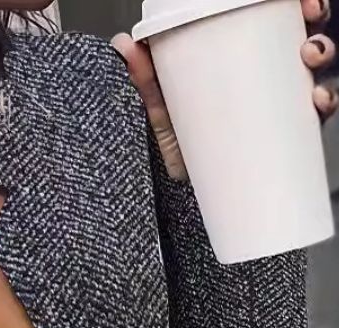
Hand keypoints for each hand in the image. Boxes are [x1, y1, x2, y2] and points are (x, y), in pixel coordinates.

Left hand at [112, 0, 336, 181]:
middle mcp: (271, 82)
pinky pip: (312, 127)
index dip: (302, 6)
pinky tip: (316, 104)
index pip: (282, 23)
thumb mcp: (158, 106)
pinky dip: (321, 111)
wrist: (178, 195)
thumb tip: (122, 44)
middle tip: (309, 43)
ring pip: (318, 83)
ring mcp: (280, 114)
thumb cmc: (176, 142)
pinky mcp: (283, 145)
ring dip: (324, 72)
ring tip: (311, 71)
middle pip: (308, 47)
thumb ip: (145, 78)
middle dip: (319, 38)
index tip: (304, 1)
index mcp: (249, 59)